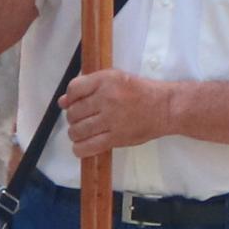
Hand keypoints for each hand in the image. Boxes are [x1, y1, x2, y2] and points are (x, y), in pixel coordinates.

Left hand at [59, 67, 178, 155]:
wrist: (165, 108)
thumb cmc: (140, 91)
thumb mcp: (115, 79)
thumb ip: (88, 87)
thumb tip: (62, 101)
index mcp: (106, 80)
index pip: (74, 88)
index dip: (70, 98)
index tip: (75, 103)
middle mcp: (106, 98)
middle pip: (73, 111)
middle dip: (73, 117)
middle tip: (82, 119)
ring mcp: (111, 119)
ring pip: (77, 130)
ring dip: (75, 133)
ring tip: (83, 132)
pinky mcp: (116, 138)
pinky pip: (88, 146)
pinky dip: (80, 148)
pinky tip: (82, 146)